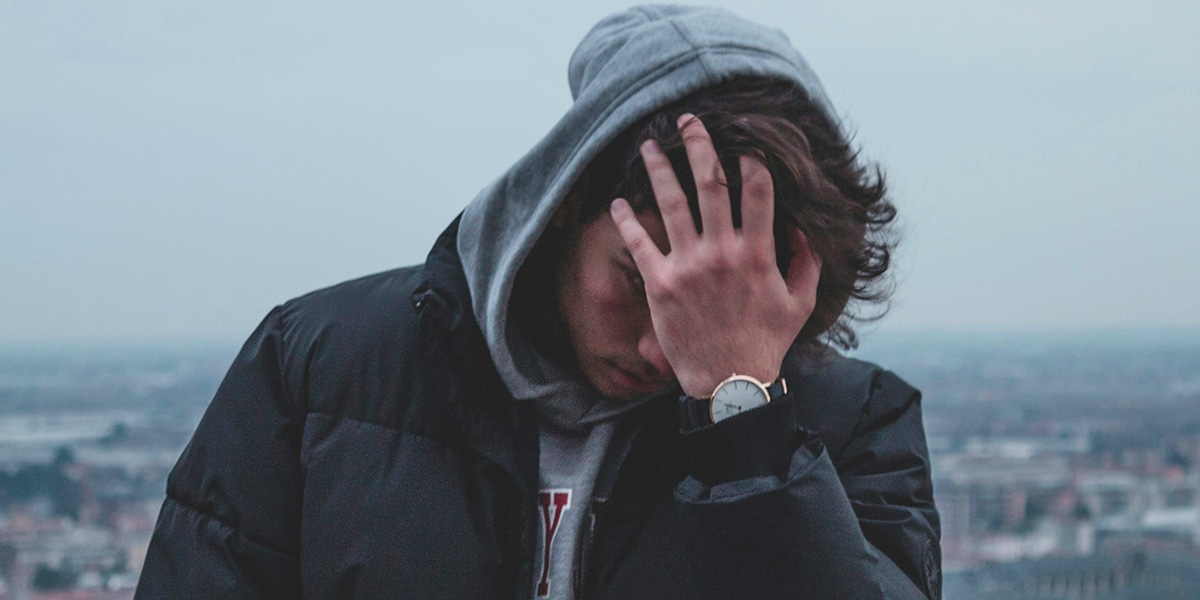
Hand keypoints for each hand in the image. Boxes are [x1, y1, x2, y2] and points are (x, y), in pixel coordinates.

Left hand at [609, 114, 821, 397]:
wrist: (729, 383)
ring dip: (658, 170)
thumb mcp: (800, 301)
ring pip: (671, 204)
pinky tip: (616, 203)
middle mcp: (721, 252)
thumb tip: (802, 227)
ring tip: (648, 145)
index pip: (756, 191)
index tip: (743, 139)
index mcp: (757, 253)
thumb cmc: (765, 342)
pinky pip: (640, 244)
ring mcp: (688, 266)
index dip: (750, 159)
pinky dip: (626, 221)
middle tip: (688, 121)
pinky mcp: (661, 285)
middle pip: (710, 185)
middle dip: (699, 146)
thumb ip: (806, 261)